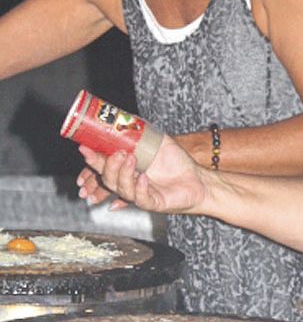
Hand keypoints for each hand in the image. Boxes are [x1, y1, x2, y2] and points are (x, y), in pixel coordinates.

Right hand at [77, 135, 208, 215]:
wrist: (199, 179)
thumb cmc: (178, 163)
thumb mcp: (158, 142)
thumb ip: (142, 132)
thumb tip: (127, 118)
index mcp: (127, 170)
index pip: (103, 166)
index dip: (92, 159)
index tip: (84, 148)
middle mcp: (130, 183)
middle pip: (108, 179)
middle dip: (106, 165)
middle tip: (117, 153)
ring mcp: (140, 195)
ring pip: (121, 189)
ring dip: (123, 173)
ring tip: (131, 158)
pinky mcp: (154, 203)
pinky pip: (141, 198)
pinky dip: (140, 188)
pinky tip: (144, 178)